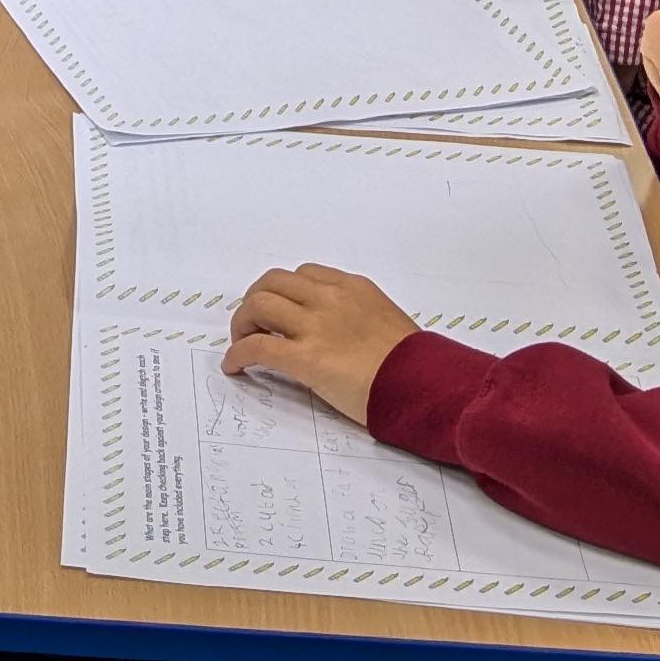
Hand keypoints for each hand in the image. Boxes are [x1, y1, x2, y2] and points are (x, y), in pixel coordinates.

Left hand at [221, 266, 418, 428]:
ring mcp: (315, 325)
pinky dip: (237, 355)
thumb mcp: (387, 322)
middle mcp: (330, 298)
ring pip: (258, 305)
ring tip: (242, 344)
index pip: (304, 274)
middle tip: (253, 325)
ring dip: (242, 324)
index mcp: (352, 288)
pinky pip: (256, 347)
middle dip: (255, 301)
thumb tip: (338, 335)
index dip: (284, 292)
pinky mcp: (304, 357)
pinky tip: (235, 368)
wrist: (424, 386)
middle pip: (271, 283)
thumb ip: (358, 317)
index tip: (279, 310)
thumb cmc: (415, 364)